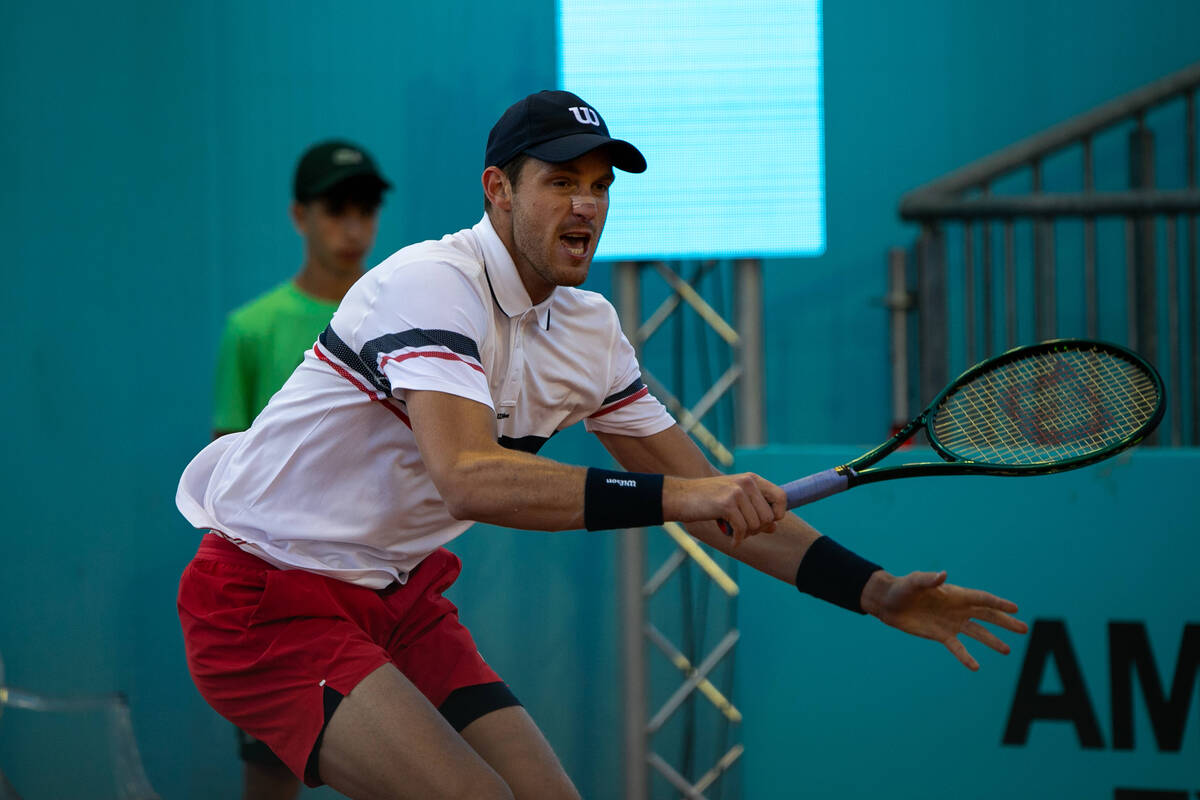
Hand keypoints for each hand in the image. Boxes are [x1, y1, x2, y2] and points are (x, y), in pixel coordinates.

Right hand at [663, 473, 785, 545]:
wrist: (680, 496)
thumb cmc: (707, 500)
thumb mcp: (734, 499)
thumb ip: (755, 510)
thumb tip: (774, 527)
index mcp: (752, 479)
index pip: (781, 497)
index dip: (778, 514)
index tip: (766, 522)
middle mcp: (747, 482)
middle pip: (768, 517)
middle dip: (757, 529)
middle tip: (742, 530)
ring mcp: (737, 492)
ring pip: (756, 525)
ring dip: (745, 534)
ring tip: (733, 531)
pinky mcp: (727, 504)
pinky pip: (742, 530)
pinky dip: (737, 539)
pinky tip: (731, 540)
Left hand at [860, 570, 1027, 670]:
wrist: (888, 603)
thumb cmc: (902, 587)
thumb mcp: (915, 582)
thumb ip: (929, 580)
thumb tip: (943, 575)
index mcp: (955, 594)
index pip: (982, 599)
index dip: (999, 603)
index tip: (1016, 608)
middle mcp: (957, 609)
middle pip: (987, 616)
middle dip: (1005, 622)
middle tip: (1024, 629)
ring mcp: (951, 623)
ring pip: (977, 633)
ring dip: (992, 641)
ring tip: (1008, 650)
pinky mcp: (941, 635)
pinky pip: (958, 648)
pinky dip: (966, 657)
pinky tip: (976, 667)